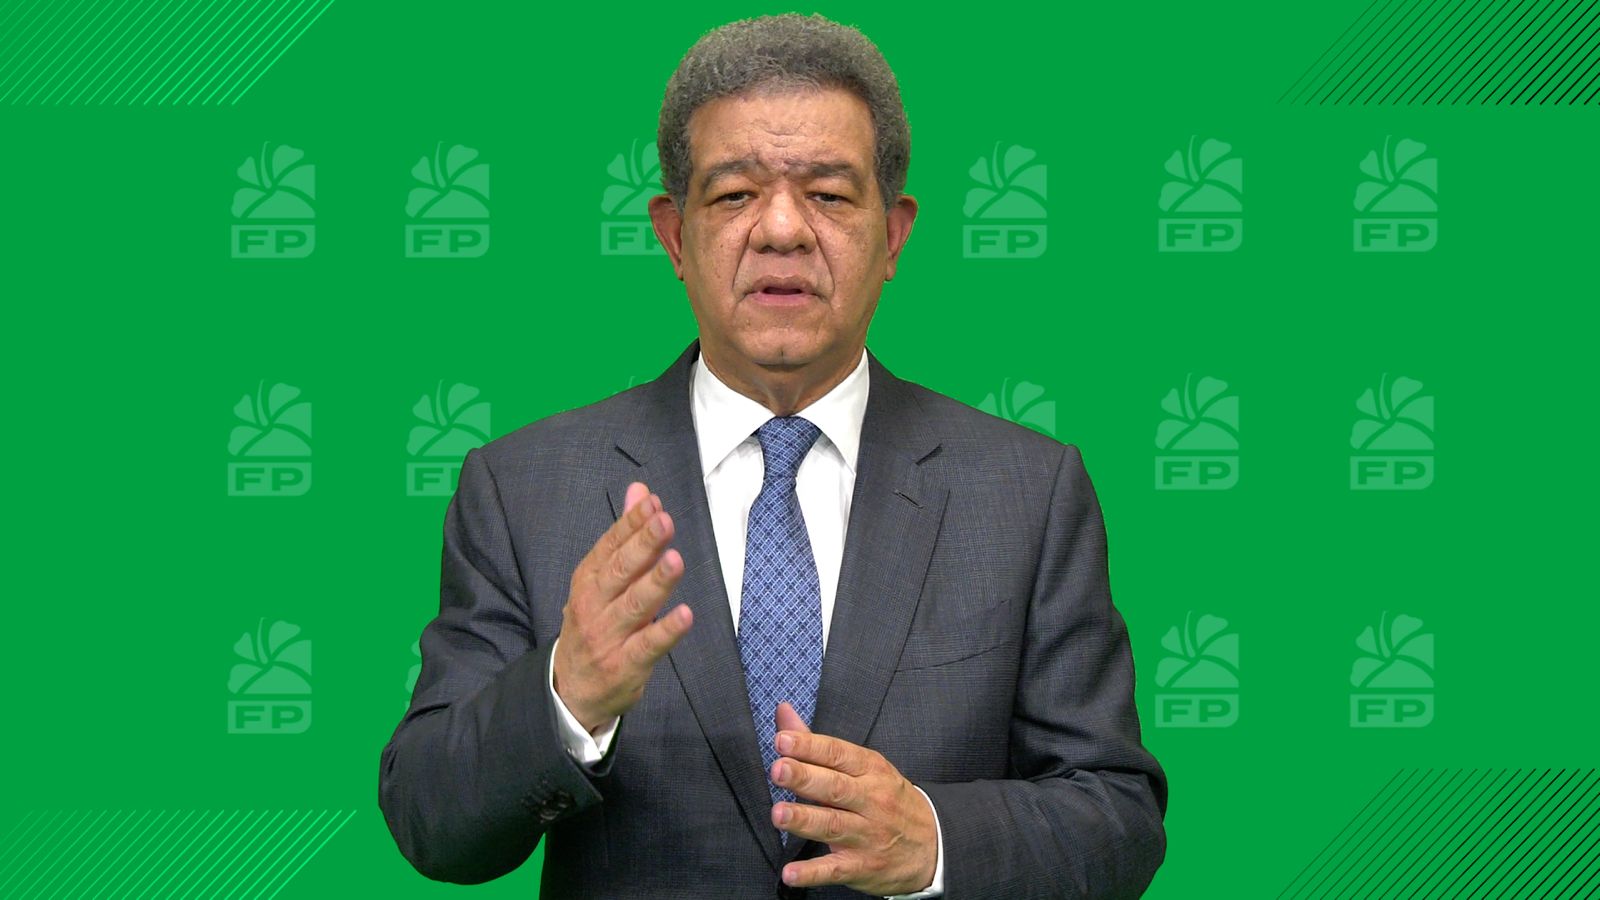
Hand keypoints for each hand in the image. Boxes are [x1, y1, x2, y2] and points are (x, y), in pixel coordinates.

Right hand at [552, 482, 693, 733]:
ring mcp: (609, 637)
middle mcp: (594, 606)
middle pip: (620, 572)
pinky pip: (648, 646)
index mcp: (588, 581)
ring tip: (674, 561)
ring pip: (634, 606)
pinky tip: (685, 615)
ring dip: (655, 583)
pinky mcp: (626, 665)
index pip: (609, 547)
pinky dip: (666, 631)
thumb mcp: (601, 580)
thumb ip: (624, 536)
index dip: (631, 525)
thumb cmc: (594, 625)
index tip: (652, 504)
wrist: (569, 690)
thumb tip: (640, 492)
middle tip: (664, 522)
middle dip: (643, 545)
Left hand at [770, 702, 937, 894]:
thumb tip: (783, 714)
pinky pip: (835, 870)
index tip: (783, 741)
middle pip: (835, 787)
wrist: (934, 846)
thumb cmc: (889, 800)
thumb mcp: (865, 768)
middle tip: (779, 770)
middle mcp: (871, 800)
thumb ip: (817, 745)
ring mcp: (867, 835)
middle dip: (805, 778)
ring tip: (779, 814)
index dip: (810, 747)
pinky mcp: (863, 867)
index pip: (837, 754)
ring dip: (805, 820)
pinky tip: (791, 873)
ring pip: (833, 825)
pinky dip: (812, 872)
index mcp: (870, 770)